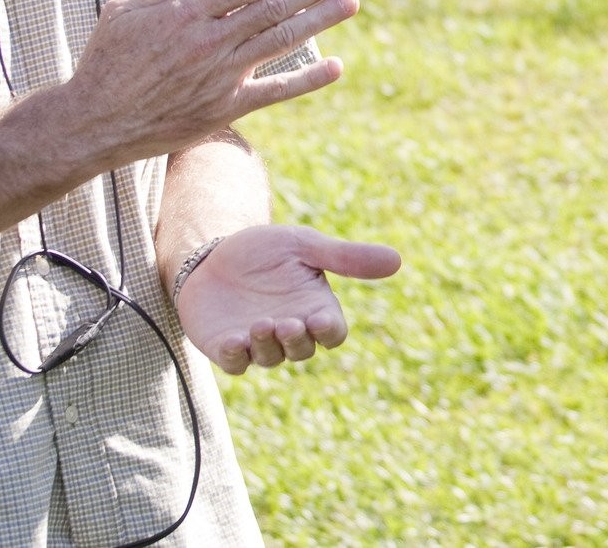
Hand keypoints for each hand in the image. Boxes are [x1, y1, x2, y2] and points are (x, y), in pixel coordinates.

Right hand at [54, 0, 358, 168]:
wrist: (94, 122)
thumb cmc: (106, 62)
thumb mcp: (125, 11)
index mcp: (187, 12)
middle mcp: (210, 41)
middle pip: (274, 6)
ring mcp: (220, 76)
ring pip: (280, 41)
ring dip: (319, 20)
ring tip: (351, 2)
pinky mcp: (225, 109)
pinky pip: (275, 91)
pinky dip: (307, 78)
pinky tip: (336, 66)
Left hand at [173, 224, 401, 374]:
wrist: (210, 252)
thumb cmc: (262, 250)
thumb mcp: (303, 245)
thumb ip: (344, 257)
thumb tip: (397, 260)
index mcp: (314, 308)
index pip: (333, 333)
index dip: (329, 331)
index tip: (320, 319)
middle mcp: (289, 330)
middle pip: (303, 350)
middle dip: (297, 340)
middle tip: (287, 322)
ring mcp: (257, 343)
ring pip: (271, 358)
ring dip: (268, 345)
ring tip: (261, 323)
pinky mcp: (227, 348)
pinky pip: (236, 364)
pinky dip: (237, 356)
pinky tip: (235, 339)